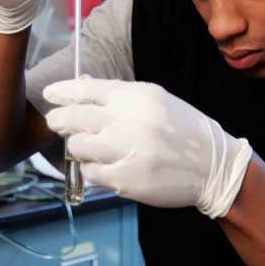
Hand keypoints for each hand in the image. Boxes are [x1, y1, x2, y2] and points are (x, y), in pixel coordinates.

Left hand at [44, 78, 251, 218]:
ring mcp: (127, 151)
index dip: (62, 92)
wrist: (214, 166)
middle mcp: (130, 121)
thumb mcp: (157, 100)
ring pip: (77, 147)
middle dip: (59, 120)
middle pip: (74, 118)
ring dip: (77, 147)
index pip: (87, 90)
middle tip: (56, 122)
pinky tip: (105, 166)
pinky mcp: (126, 179)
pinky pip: (91, 172)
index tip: (49, 95)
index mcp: (137, 97)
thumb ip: (119, 95)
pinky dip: (93, 169)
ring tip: (88, 148)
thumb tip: (83, 86)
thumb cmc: (183, 130)